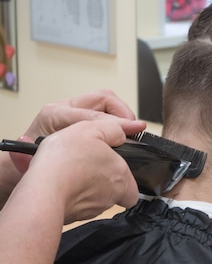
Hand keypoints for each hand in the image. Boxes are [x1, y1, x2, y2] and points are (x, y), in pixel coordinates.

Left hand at [11, 89, 145, 173]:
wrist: (24, 166)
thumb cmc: (28, 163)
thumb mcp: (29, 161)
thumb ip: (28, 154)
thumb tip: (31, 140)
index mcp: (54, 115)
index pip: (93, 113)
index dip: (116, 122)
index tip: (134, 129)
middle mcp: (65, 108)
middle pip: (103, 98)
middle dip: (123, 112)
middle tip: (135, 129)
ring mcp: (76, 111)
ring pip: (107, 102)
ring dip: (123, 115)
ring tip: (132, 132)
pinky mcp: (83, 117)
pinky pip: (107, 110)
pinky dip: (119, 121)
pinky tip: (124, 136)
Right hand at [25, 119, 139, 223]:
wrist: (41, 192)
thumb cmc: (66, 162)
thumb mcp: (92, 129)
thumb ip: (112, 129)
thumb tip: (121, 133)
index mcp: (121, 178)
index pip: (134, 187)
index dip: (124, 177)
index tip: (112, 166)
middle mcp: (109, 197)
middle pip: (113, 192)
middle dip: (101, 179)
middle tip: (86, 165)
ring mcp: (91, 210)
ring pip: (93, 200)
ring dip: (84, 187)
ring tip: (70, 171)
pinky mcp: (72, 217)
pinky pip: (75, 206)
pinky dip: (69, 195)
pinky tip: (59, 183)